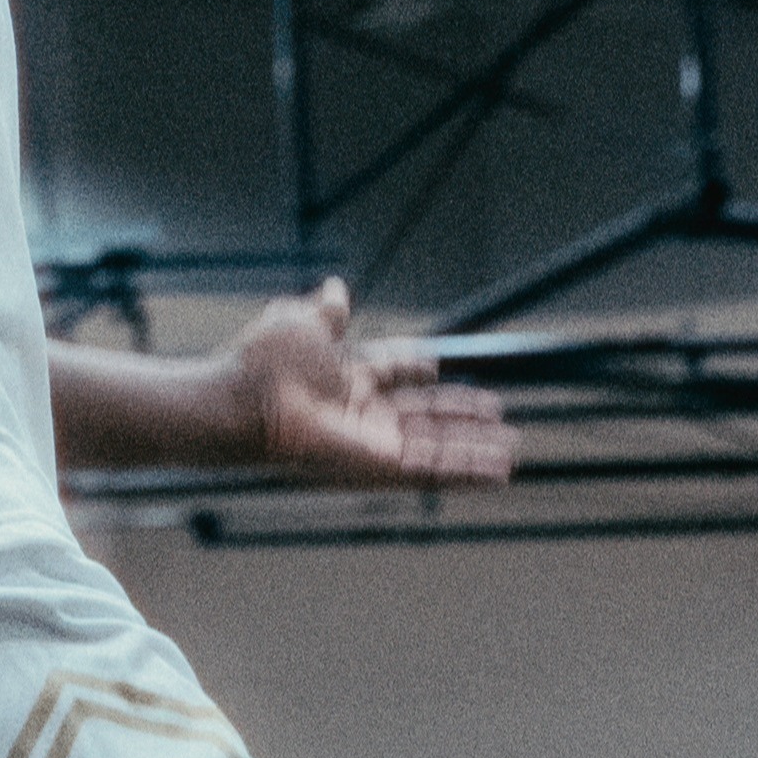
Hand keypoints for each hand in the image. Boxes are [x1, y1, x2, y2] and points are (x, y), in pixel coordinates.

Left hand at [221, 279, 513, 492]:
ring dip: (475, 447)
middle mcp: (363, 413)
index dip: (416, 366)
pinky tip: (500, 470)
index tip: (438, 363)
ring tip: (513, 449)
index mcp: (346, 376)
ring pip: (436, 445)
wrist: (244, 399)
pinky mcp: (381, 466)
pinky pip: (433, 469)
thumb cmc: (263, 362)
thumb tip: (335, 287)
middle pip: (423, 413)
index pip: (392, 371)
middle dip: (461, 414)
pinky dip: (468, 469)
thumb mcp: (302, 324)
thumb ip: (326, 312)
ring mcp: (374, 442)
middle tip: (497, 413)